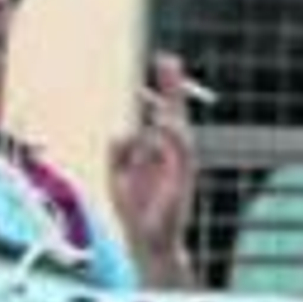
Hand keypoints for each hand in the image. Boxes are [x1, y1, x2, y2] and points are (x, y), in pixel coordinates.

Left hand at [107, 50, 197, 289]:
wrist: (150, 242)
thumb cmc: (136, 213)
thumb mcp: (118, 177)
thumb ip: (118, 153)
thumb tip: (121, 130)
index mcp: (159, 151)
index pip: (164, 113)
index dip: (165, 88)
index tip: (164, 59)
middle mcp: (173, 154)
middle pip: (175, 113)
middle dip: (172, 87)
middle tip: (168, 58)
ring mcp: (181, 166)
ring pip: (179, 130)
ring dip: (170, 110)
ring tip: (161, 95)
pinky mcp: (184, 180)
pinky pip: (180, 152)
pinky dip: (170, 137)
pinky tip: (158, 125)